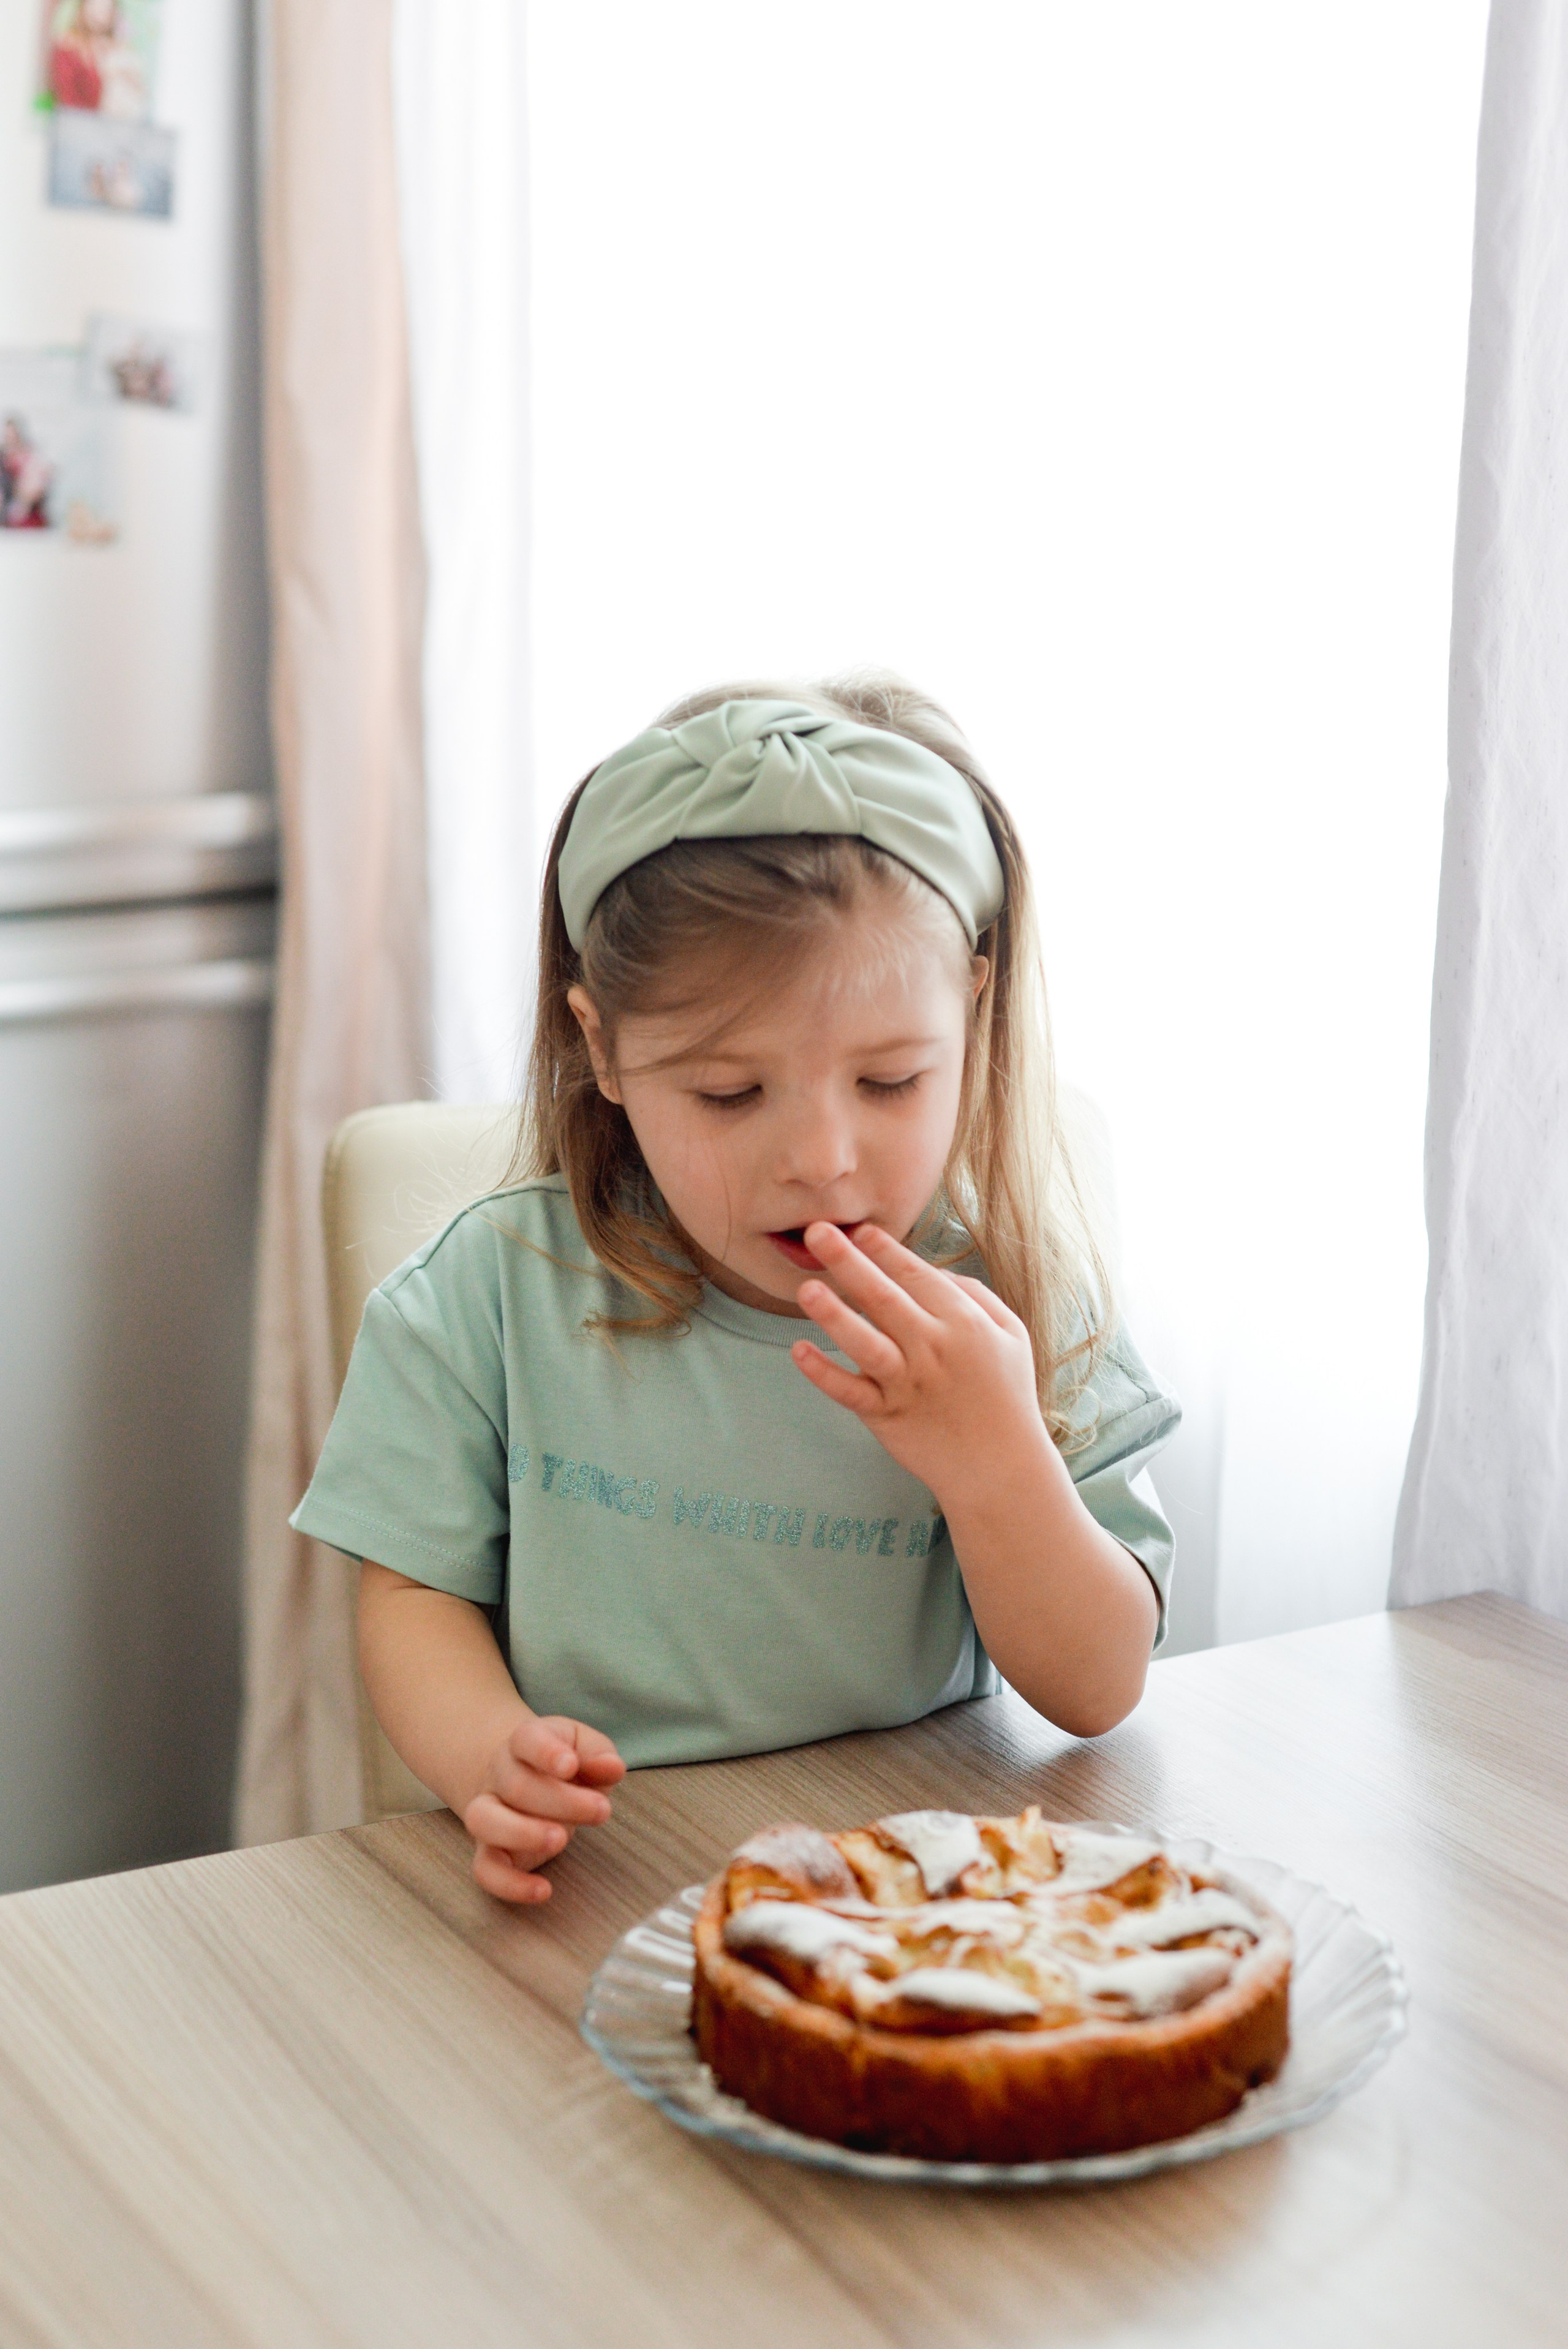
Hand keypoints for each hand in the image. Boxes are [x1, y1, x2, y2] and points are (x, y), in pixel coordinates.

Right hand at [462, 1712, 625, 1905]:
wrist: (525, 1777)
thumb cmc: (565, 1763)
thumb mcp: (585, 1747)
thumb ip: (599, 1754)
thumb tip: (612, 1768)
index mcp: (524, 1741)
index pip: (526, 1739)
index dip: (545, 1752)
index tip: (570, 1765)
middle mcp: (499, 1774)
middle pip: (516, 1784)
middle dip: (560, 1801)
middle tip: (600, 1811)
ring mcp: (489, 1813)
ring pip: (482, 1820)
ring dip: (521, 1833)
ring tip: (560, 1840)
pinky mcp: (490, 1851)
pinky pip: (485, 1869)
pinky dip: (509, 1884)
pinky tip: (543, 1891)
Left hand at [790, 1220, 1042, 1504]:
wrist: (1001, 1469)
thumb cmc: (1006, 1396)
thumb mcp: (1011, 1335)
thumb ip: (975, 1296)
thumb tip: (932, 1270)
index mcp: (963, 1323)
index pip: (916, 1275)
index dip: (885, 1249)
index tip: (858, 1230)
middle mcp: (933, 1348)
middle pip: (884, 1297)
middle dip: (849, 1261)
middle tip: (817, 1231)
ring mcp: (907, 1384)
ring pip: (865, 1342)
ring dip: (833, 1314)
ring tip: (805, 1289)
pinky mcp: (887, 1416)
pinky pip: (850, 1392)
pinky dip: (823, 1374)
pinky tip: (799, 1352)